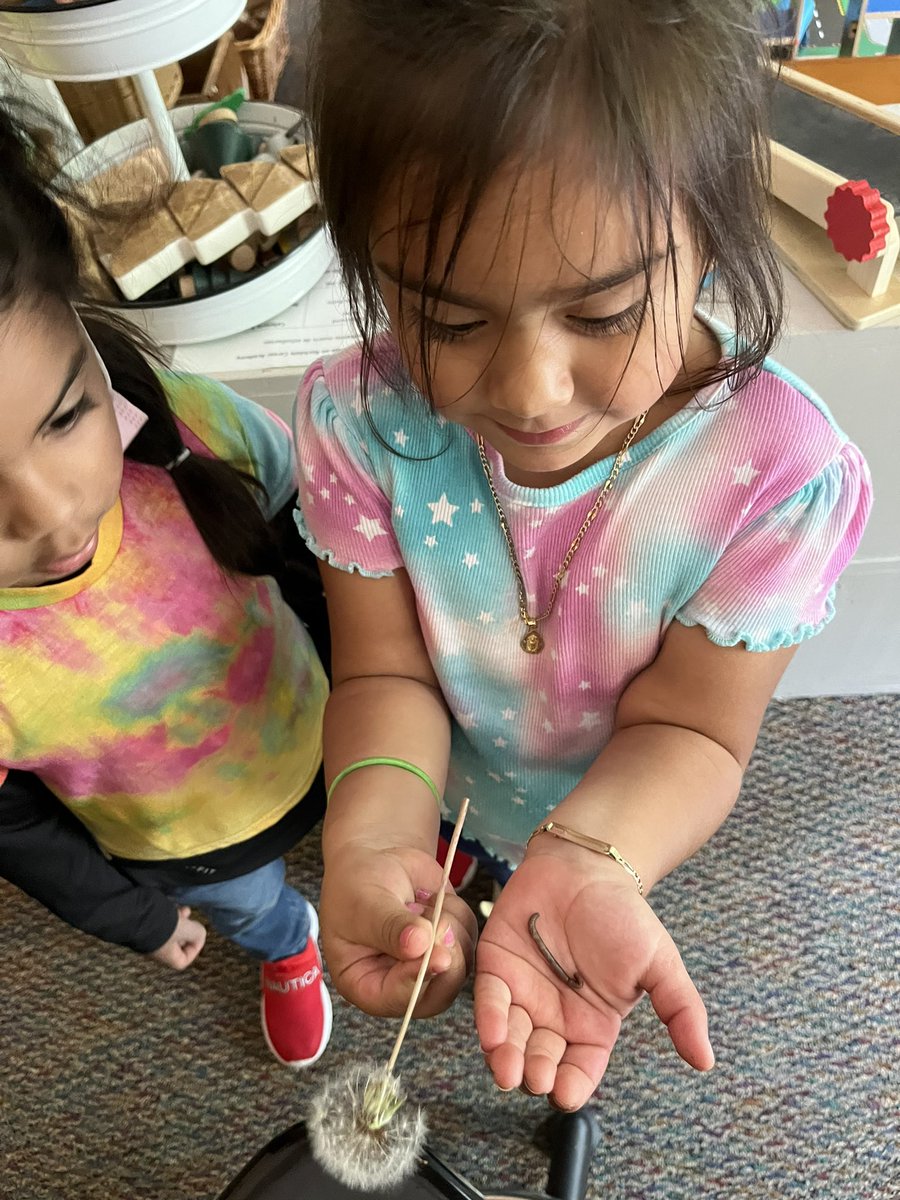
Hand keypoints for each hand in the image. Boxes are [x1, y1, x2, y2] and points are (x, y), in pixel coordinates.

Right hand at [149, 906, 205, 969]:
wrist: (137, 915)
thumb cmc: (164, 927)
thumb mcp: (188, 930)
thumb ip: (198, 933)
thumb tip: (199, 934)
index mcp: (168, 956)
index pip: (182, 961)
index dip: (194, 950)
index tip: (196, 935)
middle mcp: (158, 950)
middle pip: (178, 943)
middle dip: (186, 928)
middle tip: (188, 916)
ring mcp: (150, 938)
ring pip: (170, 930)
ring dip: (178, 919)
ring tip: (181, 908)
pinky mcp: (144, 925)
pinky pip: (159, 922)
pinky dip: (167, 915)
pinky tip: (170, 905)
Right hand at [319, 843, 477, 1017]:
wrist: (377, 860)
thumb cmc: (357, 886)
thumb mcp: (365, 905)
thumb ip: (392, 927)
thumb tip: (420, 947)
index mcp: (366, 985)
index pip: (396, 999)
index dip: (418, 980)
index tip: (436, 955)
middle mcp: (400, 983)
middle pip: (439, 991)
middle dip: (443, 952)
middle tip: (432, 917)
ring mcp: (430, 966)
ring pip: (461, 964)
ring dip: (448, 925)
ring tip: (417, 902)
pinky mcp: (451, 945)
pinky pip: (469, 936)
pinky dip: (456, 912)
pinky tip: (430, 899)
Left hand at [475, 848, 713, 1110]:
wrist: (588, 866)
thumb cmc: (623, 916)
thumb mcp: (659, 963)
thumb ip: (680, 1009)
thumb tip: (706, 1061)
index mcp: (592, 1026)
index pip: (580, 1070)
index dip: (572, 1087)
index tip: (566, 1096)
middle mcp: (553, 1018)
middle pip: (540, 1060)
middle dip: (535, 1075)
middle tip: (536, 1079)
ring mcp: (523, 994)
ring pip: (510, 1039)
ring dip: (505, 1058)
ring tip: (508, 1071)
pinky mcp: (497, 967)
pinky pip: (490, 999)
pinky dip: (489, 1019)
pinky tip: (493, 1035)